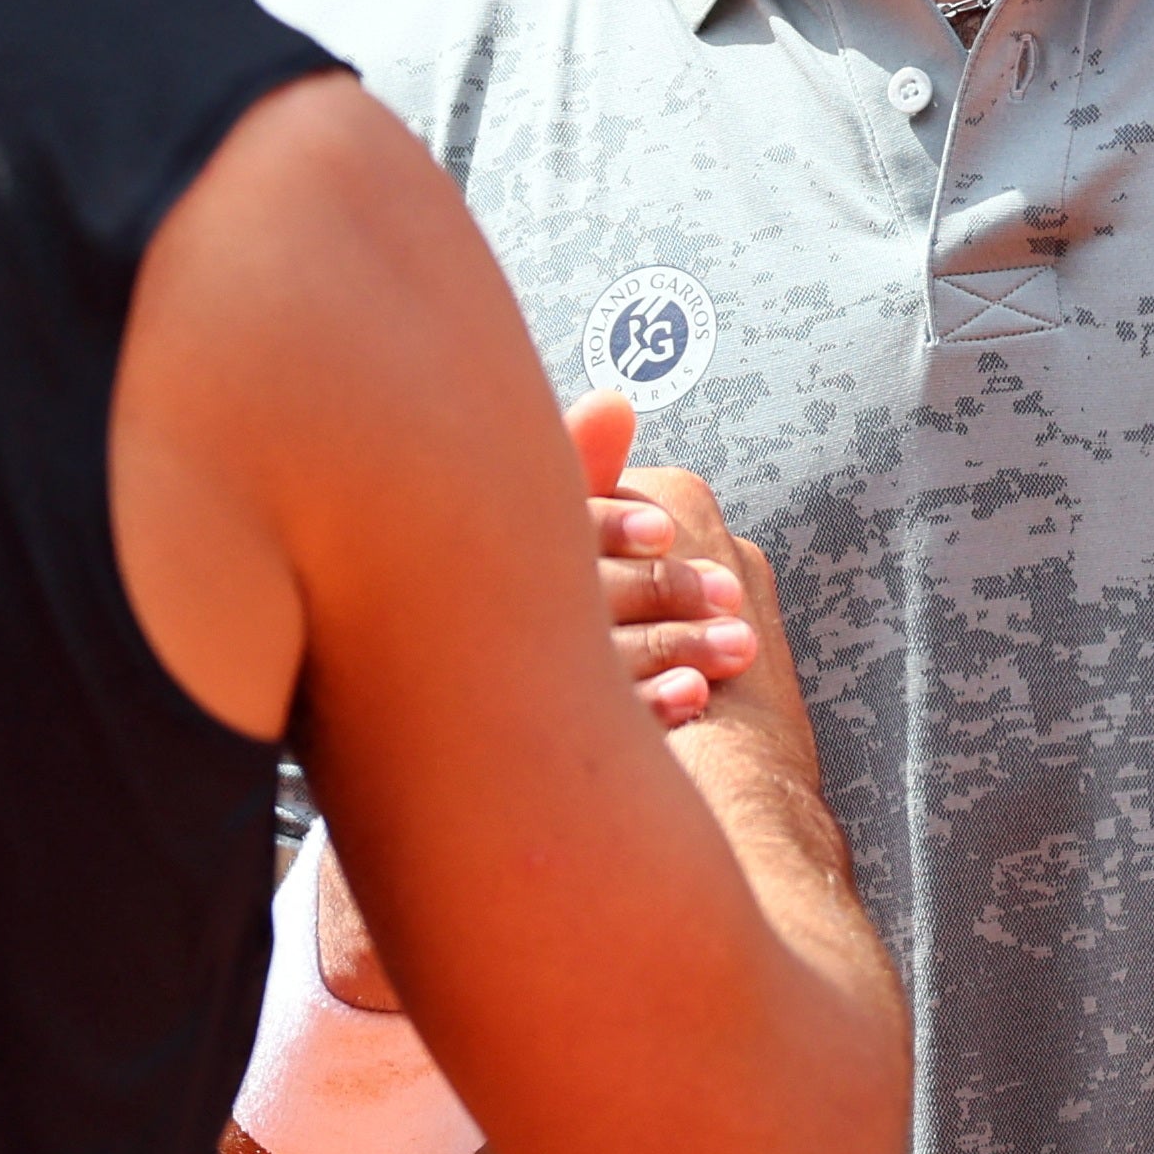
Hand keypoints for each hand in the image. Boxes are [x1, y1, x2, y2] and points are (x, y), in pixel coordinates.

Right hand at [305, 396, 779, 1013]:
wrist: (415, 755)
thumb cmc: (475, 612)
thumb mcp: (509, 529)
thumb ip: (565, 466)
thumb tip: (623, 398)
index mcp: (446, 553)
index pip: (532, 534)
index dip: (607, 527)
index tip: (668, 529)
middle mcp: (448, 621)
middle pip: (567, 598)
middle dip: (662, 593)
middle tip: (733, 598)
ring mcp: (466, 695)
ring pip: (584, 668)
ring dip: (671, 649)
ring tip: (739, 651)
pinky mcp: (491, 756)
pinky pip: (581, 736)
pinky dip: (648, 710)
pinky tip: (698, 702)